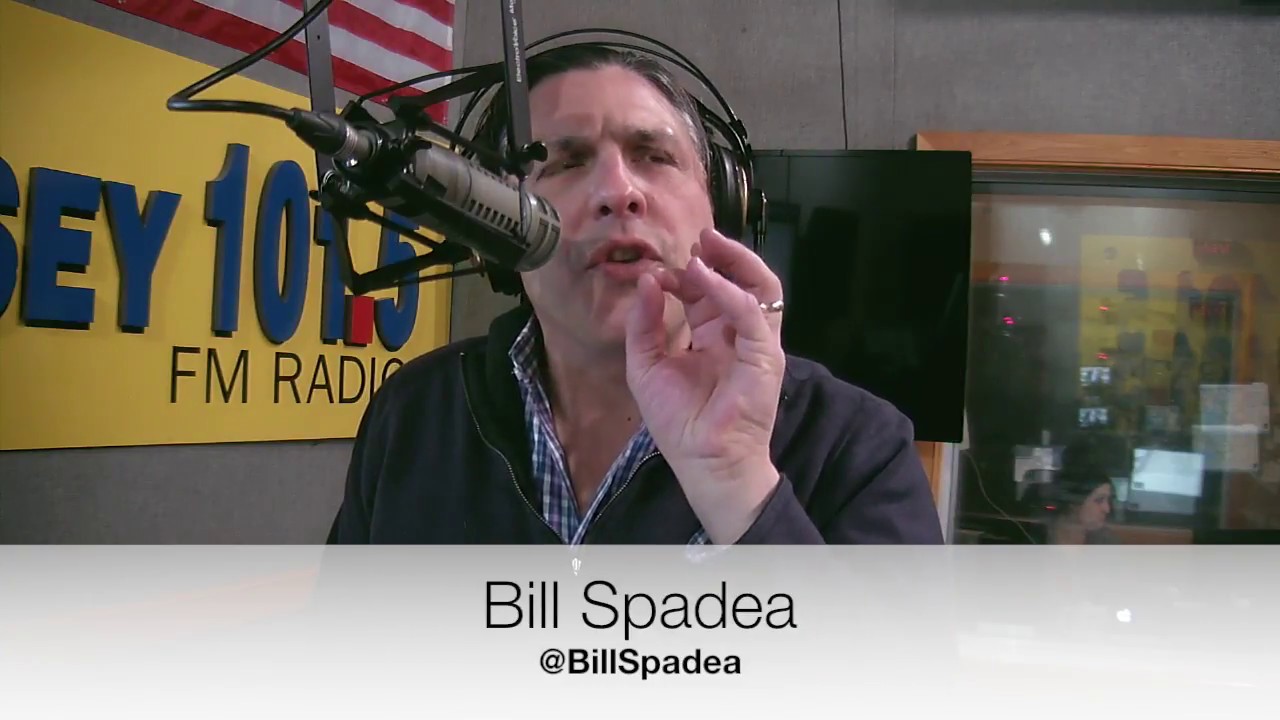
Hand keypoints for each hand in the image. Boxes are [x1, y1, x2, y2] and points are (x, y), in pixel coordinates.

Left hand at [625, 228, 786, 543]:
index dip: (685, 277)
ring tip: (710, 246)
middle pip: (741, 281)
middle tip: (700, 239)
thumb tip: (648, 281)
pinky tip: (706, 279)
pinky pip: (754, 315)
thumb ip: (645, 324)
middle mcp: (738, 336)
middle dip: (722, 256)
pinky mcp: (766, 357)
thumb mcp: (646, 365)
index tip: (659, 274)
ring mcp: (756, 344)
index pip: (707, 293)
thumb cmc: (678, 423)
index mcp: (713, 338)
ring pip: (761, 288)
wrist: (702, 462)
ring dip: (737, 262)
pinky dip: (731, 292)